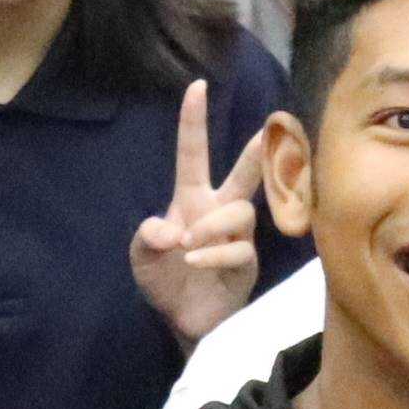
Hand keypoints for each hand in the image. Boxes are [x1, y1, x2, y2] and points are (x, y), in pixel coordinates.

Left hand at [126, 82, 268, 343]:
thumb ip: (146, 238)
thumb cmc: (166, 281)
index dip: (194, 121)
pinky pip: (240, 248)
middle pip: (242, 174)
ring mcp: (237, 236)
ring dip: (212, 226)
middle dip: (255, 151)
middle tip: (267, 130)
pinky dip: (215, 252)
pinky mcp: (247, 262)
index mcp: (191, 199)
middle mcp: (219, 211)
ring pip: (240, 212)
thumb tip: (169, 229)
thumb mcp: (141, 258)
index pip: (193, 154)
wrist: (184, 321)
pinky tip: (196, 262)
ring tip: (188, 247)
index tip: (197, 87)